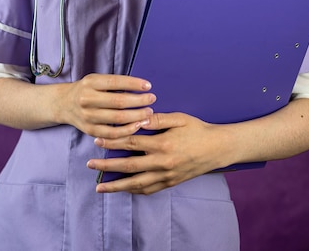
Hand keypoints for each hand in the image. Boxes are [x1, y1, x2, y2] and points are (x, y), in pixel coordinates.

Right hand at [60, 73, 155, 137]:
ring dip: (137, 117)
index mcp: (90, 82)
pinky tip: (138, 125)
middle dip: (139, 101)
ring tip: (149, 113)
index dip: (133, 84)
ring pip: (117, 119)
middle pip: (118, 102)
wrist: (64, 104)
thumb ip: (114, 83)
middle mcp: (87, 99)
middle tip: (152, 99)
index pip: (115, 82)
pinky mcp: (90, 131)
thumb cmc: (86, 89)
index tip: (148, 86)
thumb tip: (140, 87)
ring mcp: (88, 116)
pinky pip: (112, 134)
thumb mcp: (96, 80)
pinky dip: (127, 131)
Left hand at [87, 112, 232, 194]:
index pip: (131, 143)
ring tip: (100, 187)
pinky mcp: (171, 183)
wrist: (218, 149)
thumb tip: (140, 116)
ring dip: (116, 186)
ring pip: (136, 184)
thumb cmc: (198, 130)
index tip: (97, 141)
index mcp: (163, 144)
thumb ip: (158, 118)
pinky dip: (134, 191)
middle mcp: (162, 163)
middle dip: (107, 166)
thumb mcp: (179, 118)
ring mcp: (166, 176)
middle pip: (129, 166)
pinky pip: (149, 190)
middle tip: (90, 165)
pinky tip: (123, 190)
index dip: (113, 142)